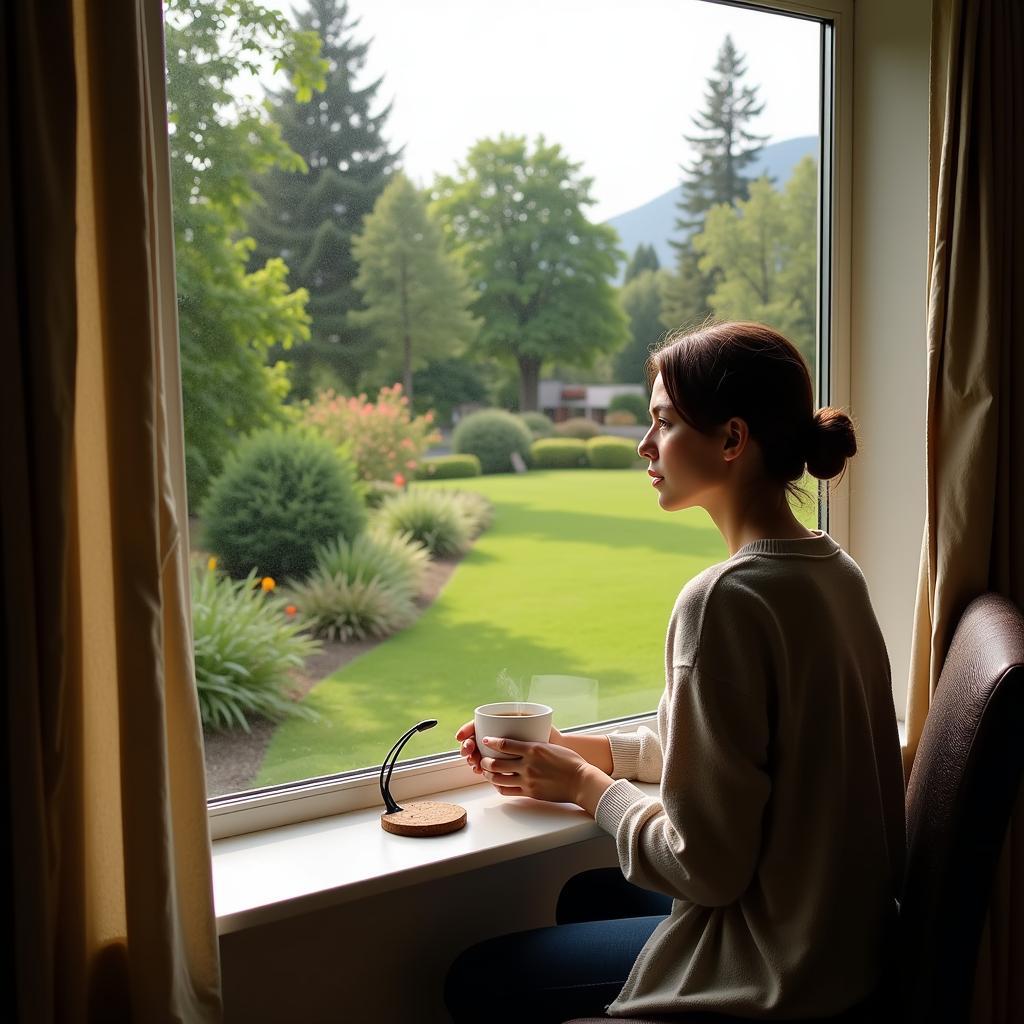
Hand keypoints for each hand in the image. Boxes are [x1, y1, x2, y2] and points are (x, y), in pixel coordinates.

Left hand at [478, 736, 612, 814]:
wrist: (580, 781)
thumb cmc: (569, 761)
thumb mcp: (550, 747)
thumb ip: (533, 747)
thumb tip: (520, 745)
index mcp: (533, 749)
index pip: (504, 744)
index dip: (491, 742)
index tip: (485, 740)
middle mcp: (527, 765)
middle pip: (496, 763)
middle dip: (485, 761)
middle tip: (482, 759)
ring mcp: (528, 780)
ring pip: (499, 779)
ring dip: (489, 775)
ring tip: (487, 773)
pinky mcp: (530, 793)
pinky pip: (508, 791)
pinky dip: (500, 787)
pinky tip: (498, 785)